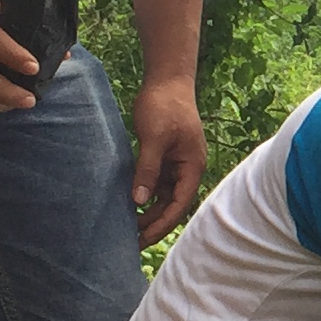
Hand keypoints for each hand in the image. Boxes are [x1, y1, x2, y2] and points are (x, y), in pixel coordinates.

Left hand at [132, 77, 206, 242]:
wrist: (167, 79)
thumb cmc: (165, 105)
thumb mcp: (154, 138)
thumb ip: (147, 170)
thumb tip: (138, 200)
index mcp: (192, 166)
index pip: (179, 204)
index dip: (162, 224)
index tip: (143, 239)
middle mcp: (187, 169)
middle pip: (172, 205)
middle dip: (153, 223)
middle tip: (130, 241)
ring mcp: (176, 164)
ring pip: (163, 196)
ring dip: (147, 211)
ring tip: (127, 227)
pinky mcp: (164, 157)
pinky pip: (155, 183)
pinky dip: (143, 195)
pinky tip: (128, 205)